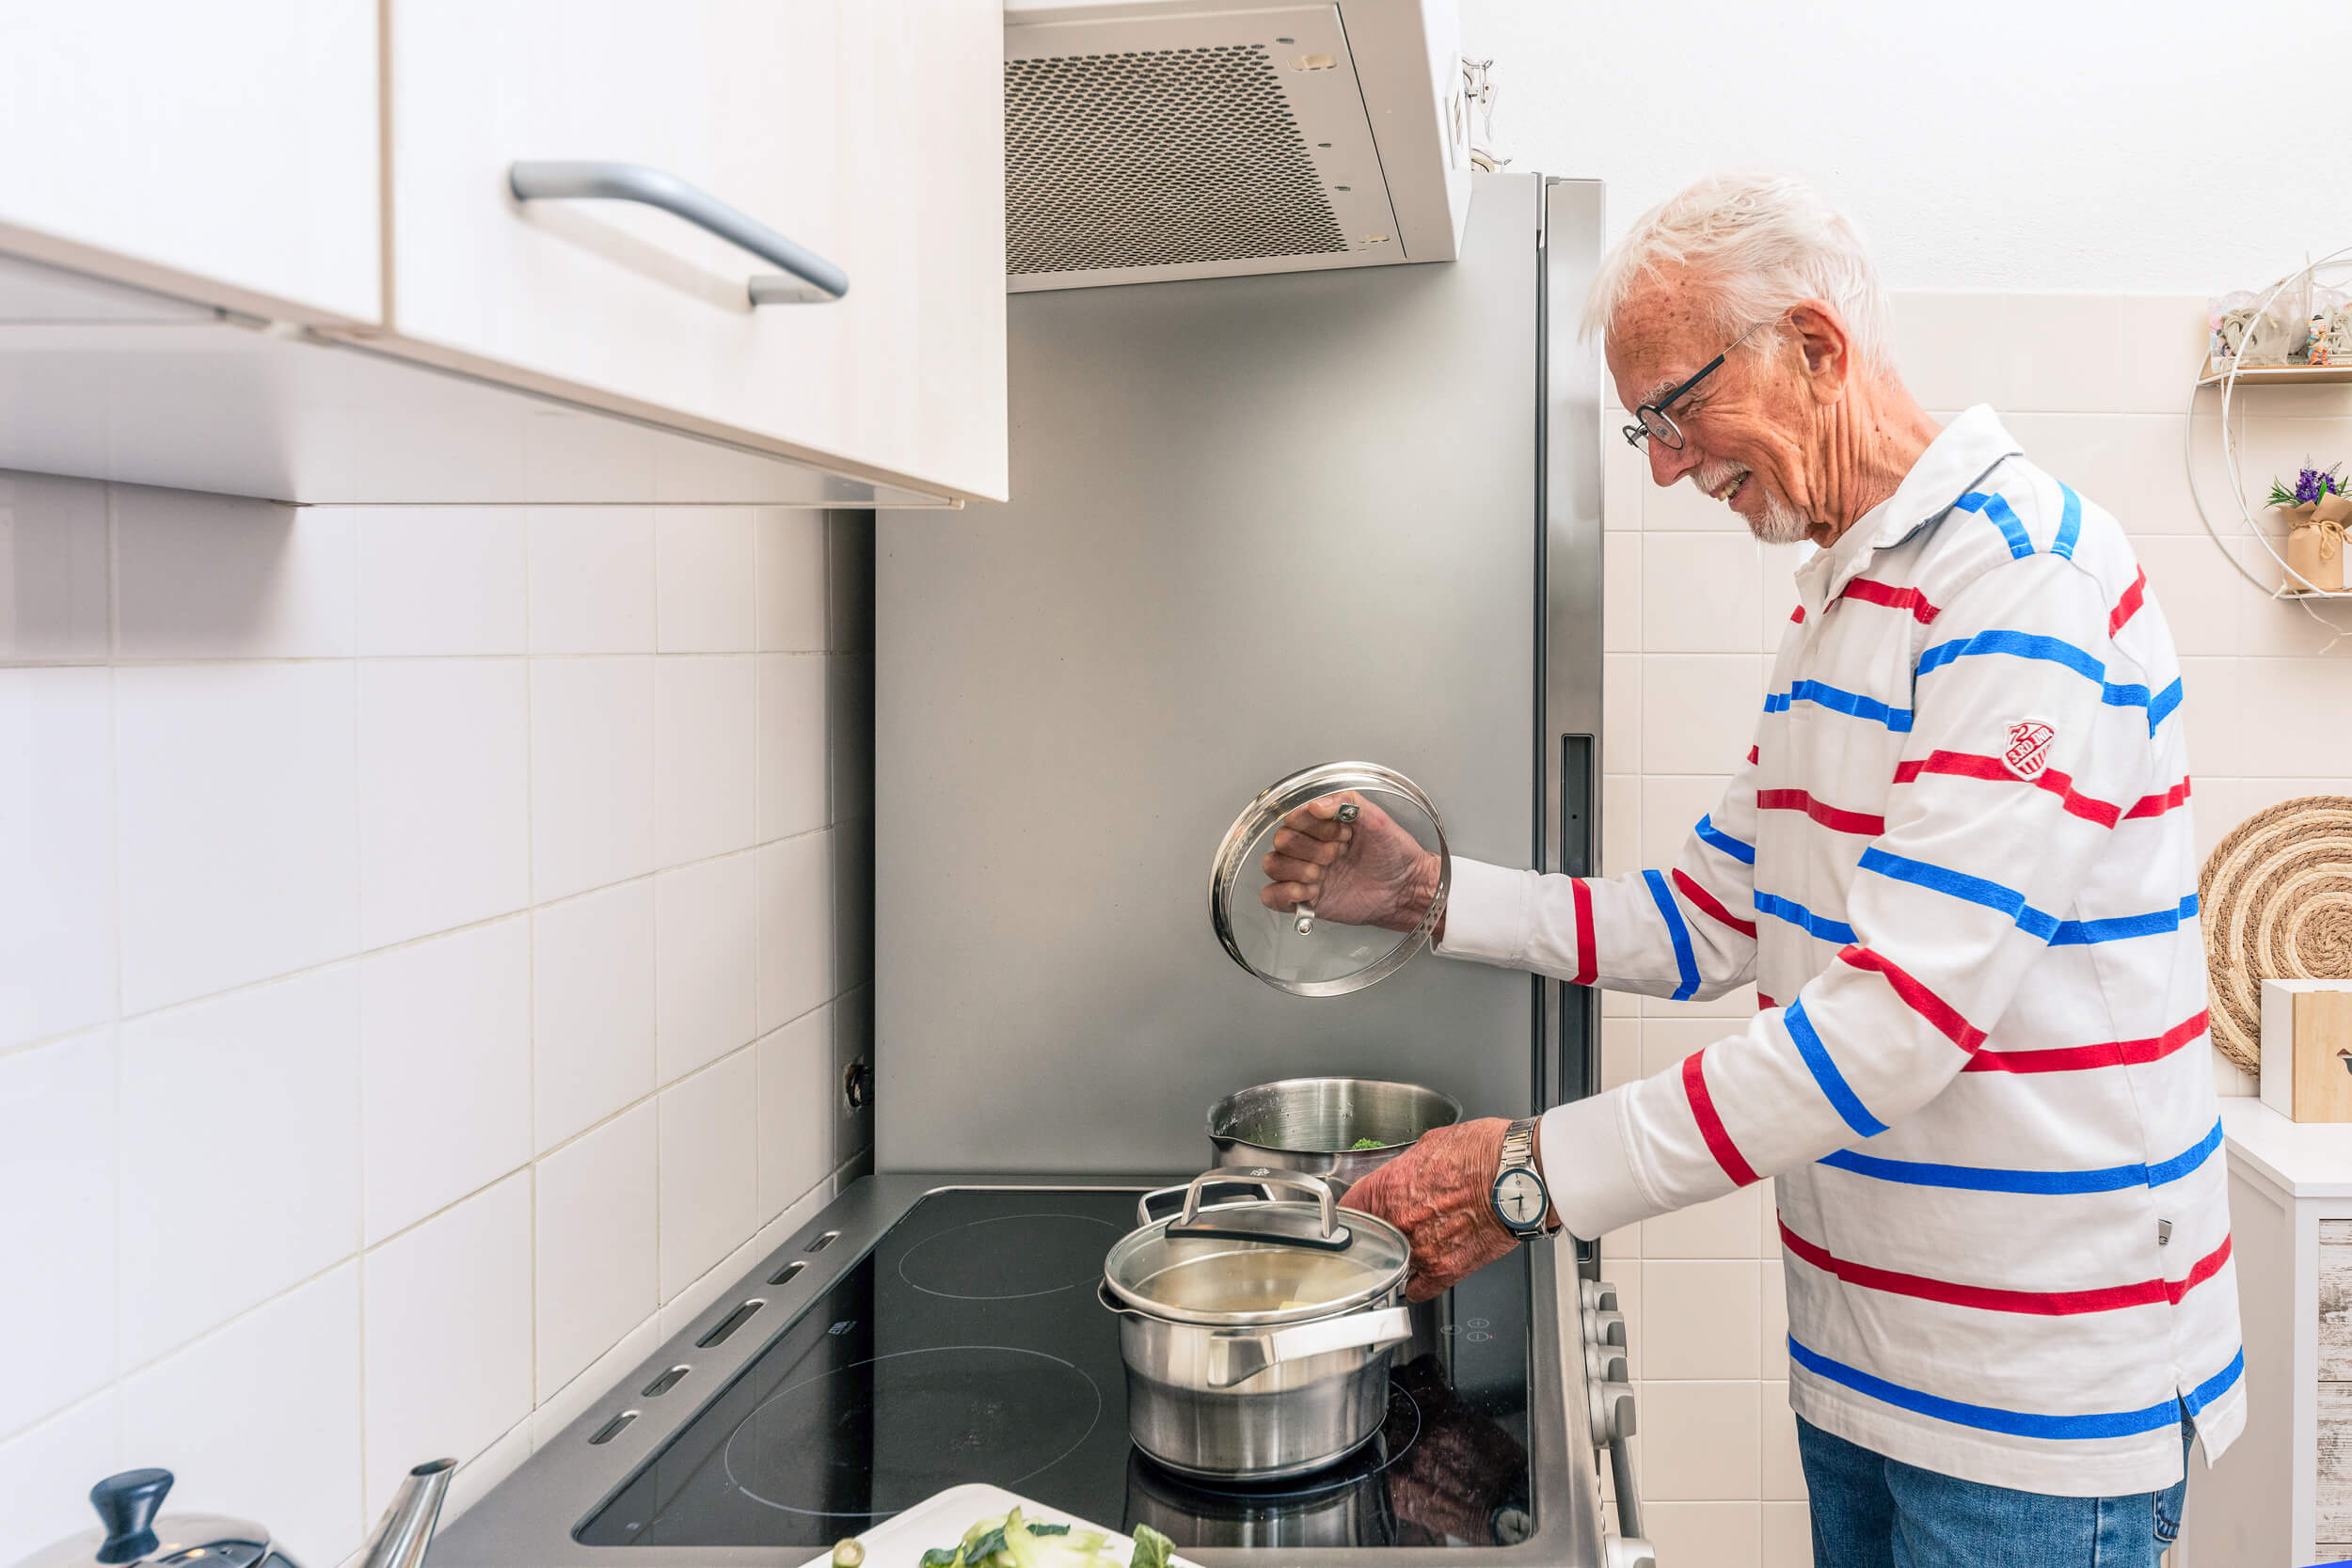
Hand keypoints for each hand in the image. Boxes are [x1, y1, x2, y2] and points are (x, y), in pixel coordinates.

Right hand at [1257, 791, 1441, 933]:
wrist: (1407, 889)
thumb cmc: (1395, 854)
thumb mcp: (1376, 818)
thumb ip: (1346, 802)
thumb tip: (1316, 805)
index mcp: (1324, 826)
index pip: (1294, 818)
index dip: (1313, 825)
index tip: (1342, 833)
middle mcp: (1311, 848)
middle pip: (1281, 840)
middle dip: (1309, 848)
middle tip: (1337, 855)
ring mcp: (1306, 874)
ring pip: (1272, 865)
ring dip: (1296, 869)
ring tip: (1320, 876)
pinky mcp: (1306, 900)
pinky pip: (1272, 896)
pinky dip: (1283, 893)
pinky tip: (1307, 892)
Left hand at [1340, 1119, 1521, 1301]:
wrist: (1520, 1176)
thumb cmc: (1485, 1153)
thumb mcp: (1432, 1144)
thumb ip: (1407, 1167)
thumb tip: (1403, 1175)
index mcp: (1389, 1187)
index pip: (1347, 1210)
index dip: (1347, 1214)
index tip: (1350, 1218)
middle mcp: (1399, 1221)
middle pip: (1366, 1240)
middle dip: (1373, 1235)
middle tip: (1385, 1228)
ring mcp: (1420, 1250)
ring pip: (1389, 1266)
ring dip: (1395, 1258)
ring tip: (1411, 1246)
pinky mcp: (1445, 1271)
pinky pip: (1417, 1290)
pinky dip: (1417, 1283)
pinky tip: (1423, 1271)